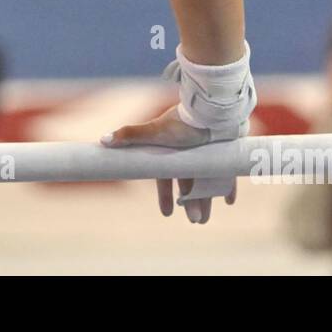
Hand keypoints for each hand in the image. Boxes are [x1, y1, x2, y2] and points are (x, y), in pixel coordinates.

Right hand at [102, 105, 236, 224]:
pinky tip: (228, 201)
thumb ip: (130, 135)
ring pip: (206, 182)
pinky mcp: (224, 152)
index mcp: (170, 152)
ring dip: (206, 200)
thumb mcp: (154, 131)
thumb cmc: (181, 122)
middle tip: (196, 221)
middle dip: (191, 204)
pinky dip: (227, 186)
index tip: (168, 214)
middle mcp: (188, 153)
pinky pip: (226, 172)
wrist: (211, 110)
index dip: (166, 196)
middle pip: (188, 183)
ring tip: (204, 220)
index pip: (166, 178)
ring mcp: (207, 153)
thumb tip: (103, 140)